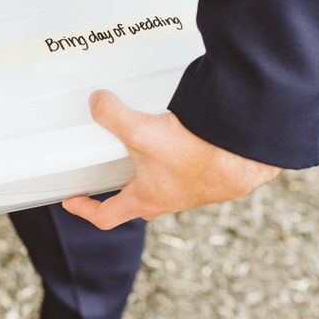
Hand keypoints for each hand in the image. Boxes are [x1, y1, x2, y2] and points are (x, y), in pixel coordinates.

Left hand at [62, 90, 281, 229]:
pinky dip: (176, 156)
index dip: (85, 210)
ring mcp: (190, 188)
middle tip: (107, 175)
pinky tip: (179, 135)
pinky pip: (185, 169)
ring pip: (162, 184)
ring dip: (150, 170)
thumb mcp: (142, 132)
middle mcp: (168, 198)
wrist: (245, 156)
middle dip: (119, 189)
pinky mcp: (209, 172)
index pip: (106, 216)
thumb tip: (96, 102)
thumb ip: (112, 115)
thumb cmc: (197, 156)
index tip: (72, 201)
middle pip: (135, 201)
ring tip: (143, 145)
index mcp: (146, 199)